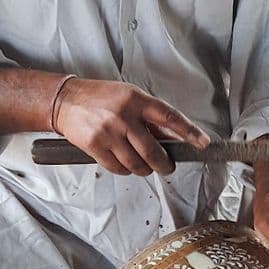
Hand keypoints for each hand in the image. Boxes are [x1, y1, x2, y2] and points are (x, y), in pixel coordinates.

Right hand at [55, 80, 208, 175]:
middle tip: (167, 167)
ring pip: (137, 164)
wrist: (66, 100)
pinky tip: (125, 164)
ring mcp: (109, 132)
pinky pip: (118, 168)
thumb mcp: (128, 97)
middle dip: (164, 164)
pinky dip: (125, 171)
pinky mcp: (95, 146)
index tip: (203, 143)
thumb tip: (172, 136)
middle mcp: (124, 116)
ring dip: (145, 170)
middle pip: (154, 151)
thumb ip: (149, 116)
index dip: (189, 132)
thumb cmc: (100, 98)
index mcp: (136, 100)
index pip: (170, 118)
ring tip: (144, 166)